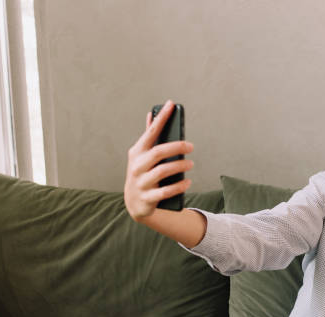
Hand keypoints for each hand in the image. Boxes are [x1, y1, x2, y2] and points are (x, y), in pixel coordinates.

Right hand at [124, 100, 194, 220]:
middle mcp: (137, 166)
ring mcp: (141, 183)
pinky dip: (179, 186)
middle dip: (176, 147)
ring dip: (179, 166)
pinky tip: (188, 181)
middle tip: (191, 146)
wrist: (134, 203)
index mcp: (137, 152)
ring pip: (162, 172)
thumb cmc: (142, 174)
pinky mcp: (147, 198)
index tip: (171, 104)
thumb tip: (152, 114)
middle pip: (158, 152)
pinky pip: (165, 191)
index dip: (161, 118)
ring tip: (191, 164)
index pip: (150, 132)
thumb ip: (149, 137)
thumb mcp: (142, 156)